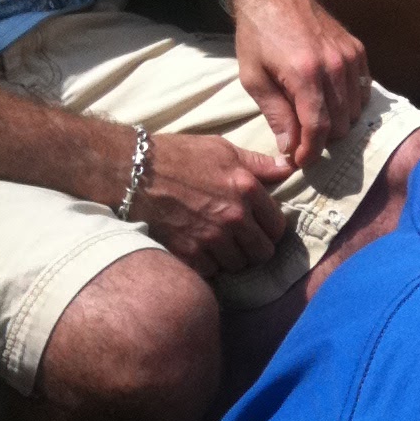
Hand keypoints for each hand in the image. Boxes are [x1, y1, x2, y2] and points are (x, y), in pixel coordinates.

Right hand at [137, 131, 290, 276]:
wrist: (131, 170)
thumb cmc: (177, 155)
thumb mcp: (221, 149)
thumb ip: (258, 164)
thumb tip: (288, 169)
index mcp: (246, 189)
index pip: (277, 227)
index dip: (270, 230)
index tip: (260, 229)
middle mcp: (234, 217)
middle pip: (262, 253)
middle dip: (254, 249)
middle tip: (241, 242)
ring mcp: (211, 237)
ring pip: (237, 265)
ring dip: (231, 259)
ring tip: (219, 246)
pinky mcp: (189, 252)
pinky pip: (211, 271)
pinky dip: (207, 265)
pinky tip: (199, 250)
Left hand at [231, 0, 369, 169]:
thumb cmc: (256, 36)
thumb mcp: (253, 78)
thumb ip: (275, 114)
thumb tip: (290, 148)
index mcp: (305, 74)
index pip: (318, 128)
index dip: (310, 152)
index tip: (301, 161)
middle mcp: (334, 67)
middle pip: (339, 125)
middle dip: (321, 138)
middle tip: (302, 135)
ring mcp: (350, 58)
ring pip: (354, 112)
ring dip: (336, 122)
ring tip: (315, 115)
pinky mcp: (358, 51)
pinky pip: (363, 92)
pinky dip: (349, 103)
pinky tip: (331, 98)